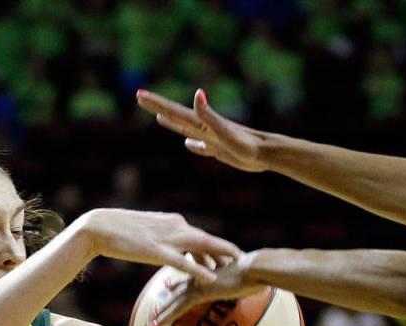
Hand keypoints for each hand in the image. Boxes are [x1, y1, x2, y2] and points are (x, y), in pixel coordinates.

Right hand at [73, 208, 240, 283]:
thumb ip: (164, 239)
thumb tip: (173, 250)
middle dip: (226, 250)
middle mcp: (175, 227)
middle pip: (207, 240)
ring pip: (200, 248)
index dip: (216, 247)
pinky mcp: (156, 251)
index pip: (201, 236)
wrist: (99, 227)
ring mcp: (167, 238)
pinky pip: (183, 262)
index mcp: (174, 223)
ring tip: (236, 267)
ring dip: (219, 257)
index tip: (231, 255)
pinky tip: (211, 278)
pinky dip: (199, 270)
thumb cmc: (120, 231)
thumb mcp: (148, 234)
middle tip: (243, 260)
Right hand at [137, 89, 267, 171]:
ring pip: (186, 129)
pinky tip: (188, 144)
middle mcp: (204, 128)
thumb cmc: (246, 144)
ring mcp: (211, 138)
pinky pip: (201, 146)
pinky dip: (192, 144)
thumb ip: (209, 114)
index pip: (174, 111)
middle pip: (176, 116)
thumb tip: (197, 93)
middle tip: (140, 98)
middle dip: (158, 107)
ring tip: (160, 117)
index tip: (139, 95)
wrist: (266, 153)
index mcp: (202, 123)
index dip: (156, 103)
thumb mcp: (225, 131)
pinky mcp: (220, 149)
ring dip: (172, 123)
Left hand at [155, 251, 265, 325]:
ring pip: (175, 299)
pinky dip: (167, 316)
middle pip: (180, 287)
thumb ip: (245, 281)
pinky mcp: (200, 292)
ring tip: (153, 322)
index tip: (169, 286)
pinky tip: (157, 325)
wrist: (255, 269)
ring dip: (163, 311)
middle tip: (156, 305)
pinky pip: (179, 307)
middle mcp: (202, 276)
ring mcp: (199, 283)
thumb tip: (257, 286)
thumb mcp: (249, 278)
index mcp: (211, 272)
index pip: (192, 277)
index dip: (180, 283)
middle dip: (168, 297)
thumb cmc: (258, 274)